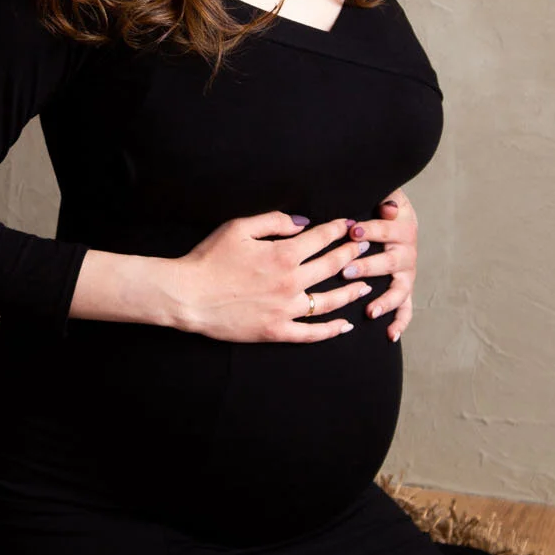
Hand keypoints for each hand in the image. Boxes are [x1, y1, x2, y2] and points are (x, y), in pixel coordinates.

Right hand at [172, 212, 373, 342]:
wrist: (188, 295)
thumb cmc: (209, 258)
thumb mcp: (238, 228)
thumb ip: (274, 221)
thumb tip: (302, 223)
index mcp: (283, 254)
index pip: (322, 238)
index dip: (338, 229)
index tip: (349, 225)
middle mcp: (291, 282)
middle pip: (333, 266)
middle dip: (353, 254)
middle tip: (365, 247)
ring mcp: (286, 309)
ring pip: (330, 301)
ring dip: (351, 291)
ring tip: (365, 285)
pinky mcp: (277, 330)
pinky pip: (311, 333)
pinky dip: (331, 331)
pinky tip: (345, 325)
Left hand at [340, 188, 417, 340]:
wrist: (396, 218)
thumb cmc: (380, 204)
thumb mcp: (387, 194)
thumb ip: (387, 196)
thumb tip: (387, 207)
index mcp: (402, 226)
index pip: (384, 229)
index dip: (369, 229)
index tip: (351, 230)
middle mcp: (407, 251)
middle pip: (390, 261)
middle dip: (368, 266)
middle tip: (347, 271)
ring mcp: (407, 273)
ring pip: (398, 289)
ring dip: (385, 300)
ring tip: (370, 310)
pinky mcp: (405, 289)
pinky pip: (406, 309)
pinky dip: (400, 322)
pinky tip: (390, 335)